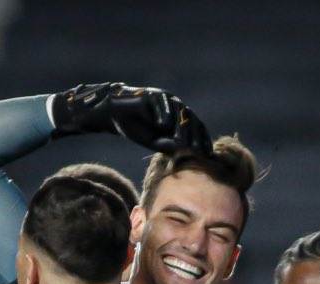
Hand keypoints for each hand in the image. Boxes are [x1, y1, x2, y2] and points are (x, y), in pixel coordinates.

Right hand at [52, 82, 211, 153]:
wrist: (113, 115)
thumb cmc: (134, 127)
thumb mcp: (152, 141)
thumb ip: (167, 145)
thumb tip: (181, 153)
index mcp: (177, 117)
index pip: (194, 127)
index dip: (201, 139)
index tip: (206, 154)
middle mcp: (174, 106)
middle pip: (190, 119)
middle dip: (195, 136)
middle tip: (198, 151)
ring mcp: (164, 99)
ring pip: (179, 111)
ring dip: (181, 127)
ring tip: (183, 142)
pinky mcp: (151, 94)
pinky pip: (161, 102)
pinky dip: (164, 113)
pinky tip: (165, 125)